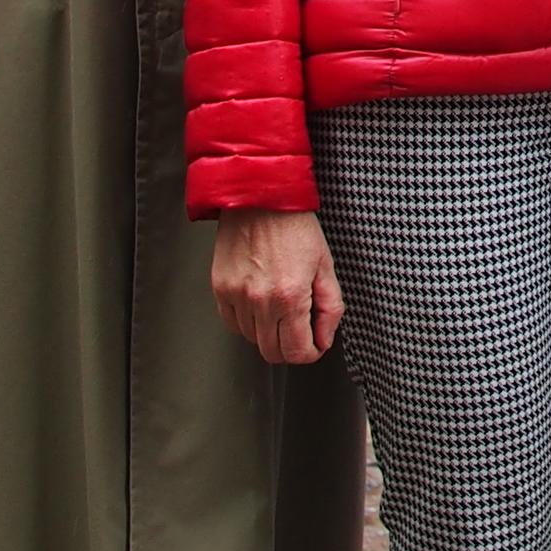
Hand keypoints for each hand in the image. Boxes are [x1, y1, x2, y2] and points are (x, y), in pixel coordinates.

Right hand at [211, 211, 344, 365]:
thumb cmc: (295, 225)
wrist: (261, 197)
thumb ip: (330, 306)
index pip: (297, 352)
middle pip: (272, 353)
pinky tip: (260, 303)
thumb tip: (325, 338)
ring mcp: (235, 296)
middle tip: (301, 332)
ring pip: (252, 339)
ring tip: (281, 307)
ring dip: (269, 333)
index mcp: (290, 296)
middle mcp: (259, 301)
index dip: (311, 353)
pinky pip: (232, 323)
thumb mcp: (325, 264)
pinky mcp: (220, 288)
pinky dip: (247, 322)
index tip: (315, 344)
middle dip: (290, 348)